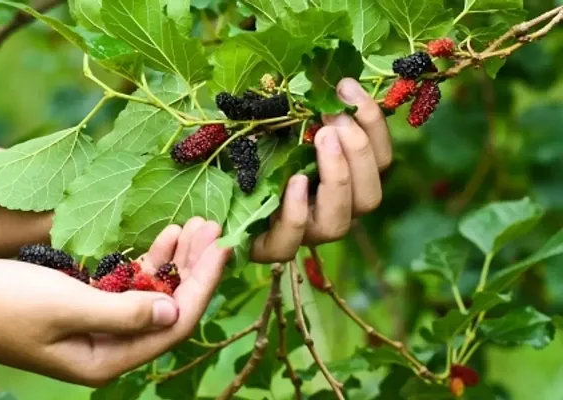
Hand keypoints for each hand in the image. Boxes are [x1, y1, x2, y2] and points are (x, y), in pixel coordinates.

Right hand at [0, 217, 230, 386]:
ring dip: (172, 261)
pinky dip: (144, 263)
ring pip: (149, 294)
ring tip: (193, 225)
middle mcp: (106, 348)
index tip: (223, 245)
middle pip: (168, 307)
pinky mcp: (79, 306)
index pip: (174, 322)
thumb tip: (176, 311)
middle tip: (213, 226)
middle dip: (193, 269)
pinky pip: (125, 286)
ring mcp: (93, 328)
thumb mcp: (66, 305)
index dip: (203, 284)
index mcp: (107, 359)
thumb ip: (125, 311)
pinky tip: (161, 239)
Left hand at [251, 78, 391, 262]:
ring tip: (321, 138)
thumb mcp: (278, 125)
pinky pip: (290, 241)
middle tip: (333, 118)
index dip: (373, 124)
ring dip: (337, 176)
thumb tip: (330, 77)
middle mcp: (331, 211)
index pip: (378, 161)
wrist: (205, 193)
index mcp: (344, 181)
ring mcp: (303, 234)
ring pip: (339, 222)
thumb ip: (305, 111)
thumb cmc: (249, 151)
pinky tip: (295, 180)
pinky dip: (296, 211)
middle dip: (358, 152)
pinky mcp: (268, 247)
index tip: (347, 87)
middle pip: (370, 196)